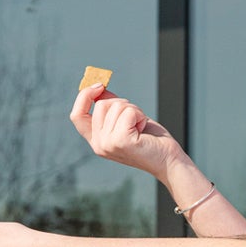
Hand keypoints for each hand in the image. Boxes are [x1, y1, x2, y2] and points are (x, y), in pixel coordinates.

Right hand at [69, 84, 184, 179]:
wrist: (168, 161)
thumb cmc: (150, 140)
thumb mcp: (126, 120)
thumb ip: (111, 106)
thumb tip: (100, 88)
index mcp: (96, 141)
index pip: (77, 115)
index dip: (84, 97)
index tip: (99, 85)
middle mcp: (98, 144)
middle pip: (101, 105)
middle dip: (123, 104)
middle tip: (136, 119)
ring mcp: (108, 144)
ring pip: (116, 106)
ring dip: (134, 110)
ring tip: (141, 126)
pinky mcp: (120, 141)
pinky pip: (128, 112)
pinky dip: (140, 116)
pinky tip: (144, 129)